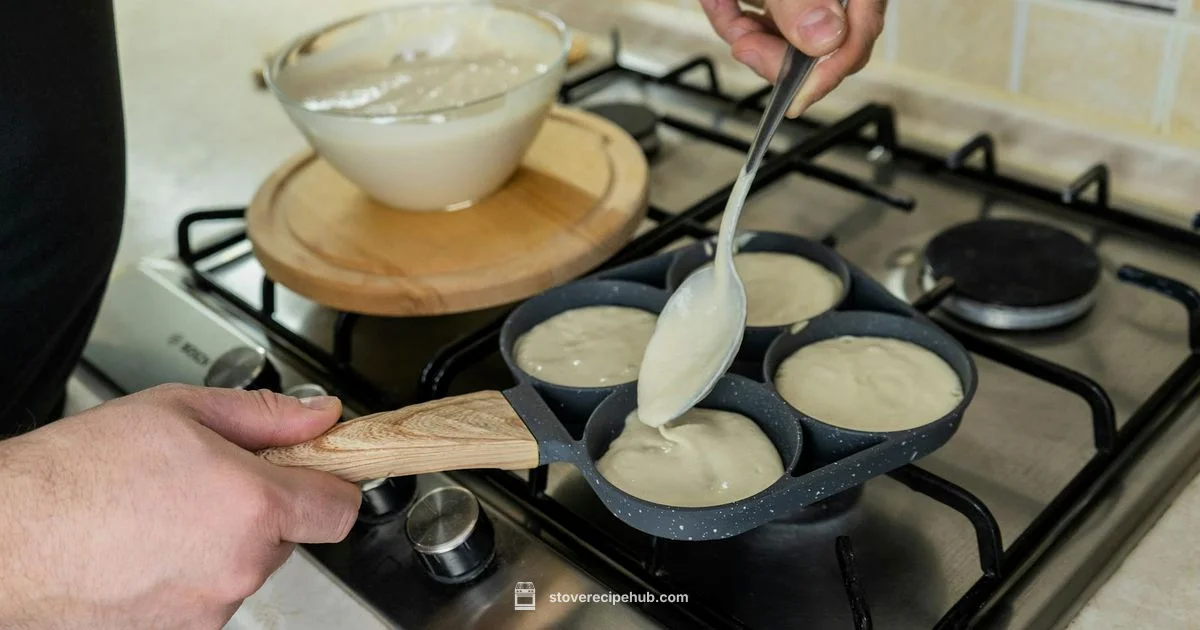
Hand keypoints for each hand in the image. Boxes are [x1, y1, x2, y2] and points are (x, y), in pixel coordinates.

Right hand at [0, 384, 360, 629]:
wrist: (8, 538)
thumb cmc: (78, 474)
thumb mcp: (180, 410)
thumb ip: (266, 416)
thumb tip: (320, 416)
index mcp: (254, 504)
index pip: (341, 508)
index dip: (331, 483)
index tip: (316, 471)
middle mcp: (241, 564)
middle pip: (290, 536)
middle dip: (264, 507)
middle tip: (211, 481)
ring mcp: (210, 607)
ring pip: (246, 566)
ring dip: (223, 542)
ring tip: (164, 513)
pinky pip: (208, 596)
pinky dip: (190, 574)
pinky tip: (148, 546)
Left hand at [700, 0, 886, 116]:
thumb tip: (824, 39)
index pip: (859, 35)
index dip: (827, 73)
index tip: (796, 101)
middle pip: (820, 47)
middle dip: (772, 54)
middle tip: (745, 45)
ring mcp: (807, 2)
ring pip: (783, 40)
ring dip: (745, 33)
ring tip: (723, 5)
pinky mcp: (780, 2)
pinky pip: (761, 23)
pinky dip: (734, 17)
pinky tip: (720, 0)